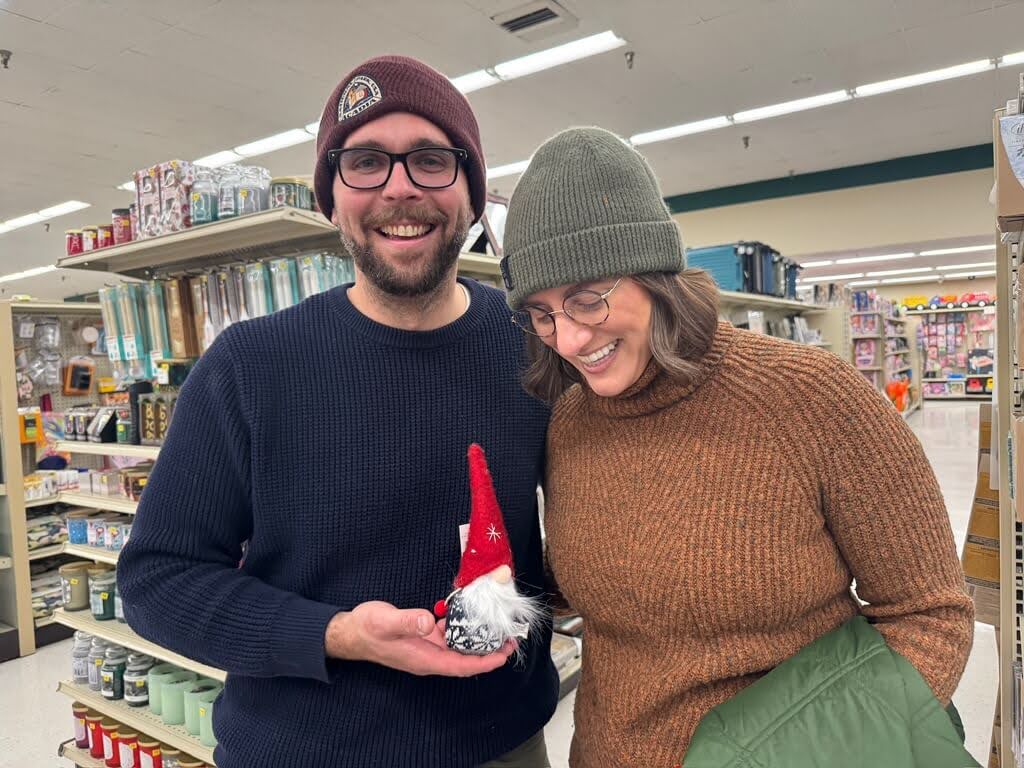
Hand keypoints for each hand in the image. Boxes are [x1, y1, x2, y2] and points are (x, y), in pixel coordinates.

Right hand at [325, 601, 515, 676]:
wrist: (350, 631)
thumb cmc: (367, 629)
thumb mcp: (386, 622)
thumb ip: (408, 621)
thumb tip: (429, 620)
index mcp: (425, 659)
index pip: (462, 666)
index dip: (485, 662)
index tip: (504, 654)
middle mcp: (430, 656)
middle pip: (466, 658)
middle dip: (489, 651)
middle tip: (510, 638)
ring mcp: (427, 647)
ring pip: (460, 646)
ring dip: (478, 638)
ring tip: (498, 625)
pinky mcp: (424, 636)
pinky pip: (448, 634)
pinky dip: (462, 625)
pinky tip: (470, 612)